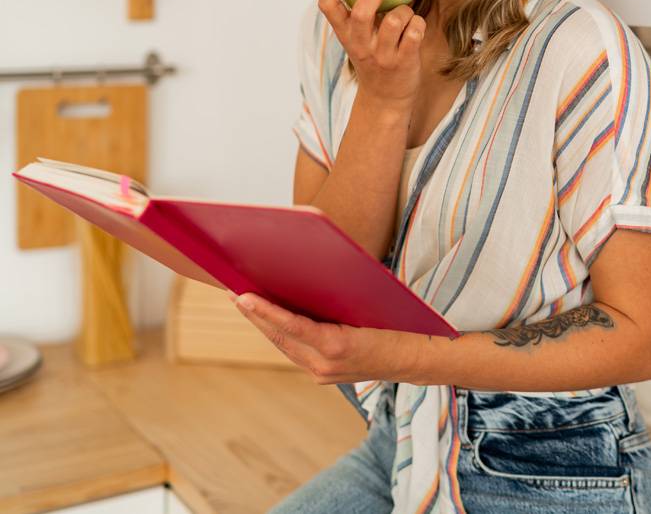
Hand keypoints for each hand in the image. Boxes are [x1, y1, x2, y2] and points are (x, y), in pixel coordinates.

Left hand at [228, 290, 420, 383]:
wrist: (417, 358)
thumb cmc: (398, 324)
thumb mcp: (370, 305)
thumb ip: (338, 298)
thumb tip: (307, 277)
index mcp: (337, 347)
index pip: (291, 326)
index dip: (265, 311)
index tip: (243, 297)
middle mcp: (325, 365)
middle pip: (281, 336)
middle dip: (255, 314)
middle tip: (233, 292)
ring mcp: (323, 373)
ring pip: (285, 345)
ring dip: (263, 324)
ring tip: (244, 302)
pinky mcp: (325, 374)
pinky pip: (296, 350)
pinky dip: (281, 332)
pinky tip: (269, 319)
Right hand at [317, 0, 425, 107]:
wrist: (386, 98)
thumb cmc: (374, 56)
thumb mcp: (359, 36)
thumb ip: (361, 9)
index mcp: (344, 33)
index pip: (328, 6)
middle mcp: (359, 44)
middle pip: (363, 11)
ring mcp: (381, 55)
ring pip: (396, 18)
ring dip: (406, 10)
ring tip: (405, 15)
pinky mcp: (403, 61)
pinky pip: (415, 30)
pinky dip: (418, 24)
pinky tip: (414, 29)